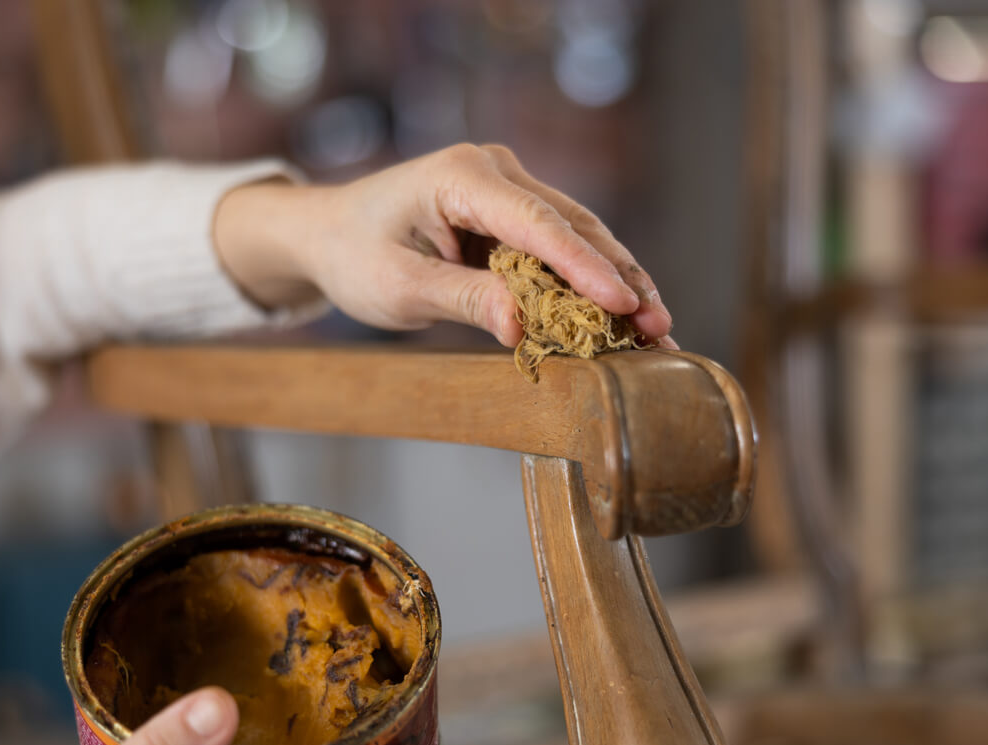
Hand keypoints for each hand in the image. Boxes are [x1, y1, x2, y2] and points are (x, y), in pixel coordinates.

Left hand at [214, 143, 674, 347]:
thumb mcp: (399, 287)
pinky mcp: (513, 214)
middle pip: (573, 225)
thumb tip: (523, 325)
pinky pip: (561, 248)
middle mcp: (495, 171)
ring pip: (578, 235)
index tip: (622, 303)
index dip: (583, 266)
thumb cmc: (354, 256)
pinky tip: (623, 316)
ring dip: (616, 281)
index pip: (536, 223)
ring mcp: (508, 189)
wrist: (329, 235)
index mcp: (462, 177)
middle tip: (658, 326)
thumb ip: (462, 299)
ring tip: (655, 328)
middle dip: (618, 277)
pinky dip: (590, 282)